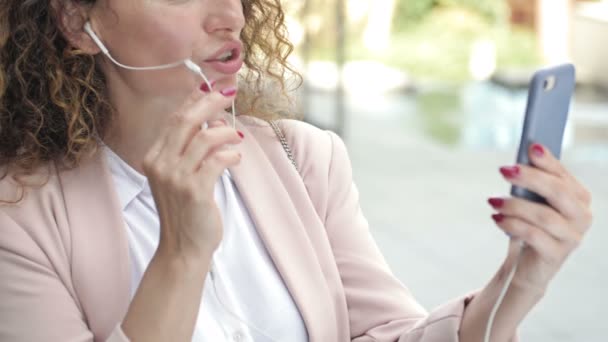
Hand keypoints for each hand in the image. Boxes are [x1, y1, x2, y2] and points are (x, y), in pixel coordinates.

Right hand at [142, 86, 242, 258]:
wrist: (183, 248)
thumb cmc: (186, 211)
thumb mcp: (181, 176)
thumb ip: (192, 149)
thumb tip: (212, 120)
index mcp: (154, 156)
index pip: (175, 118)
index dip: (195, 98)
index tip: (213, 84)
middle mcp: (160, 163)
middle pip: (186, 120)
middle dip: (211, 101)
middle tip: (230, 92)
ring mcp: (175, 177)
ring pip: (205, 137)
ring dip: (226, 132)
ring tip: (237, 137)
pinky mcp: (194, 191)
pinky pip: (217, 160)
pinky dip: (231, 154)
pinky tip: (236, 158)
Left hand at [488, 143, 592, 293]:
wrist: (528, 267)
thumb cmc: (530, 227)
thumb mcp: (532, 203)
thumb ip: (532, 184)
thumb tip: (517, 163)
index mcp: (579, 198)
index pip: (564, 176)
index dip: (548, 161)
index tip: (531, 147)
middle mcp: (582, 217)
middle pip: (558, 192)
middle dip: (530, 178)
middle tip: (504, 170)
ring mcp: (572, 237)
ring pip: (545, 216)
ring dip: (515, 205)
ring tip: (493, 201)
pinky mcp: (556, 255)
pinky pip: (534, 235)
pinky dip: (512, 224)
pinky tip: (497, 219)